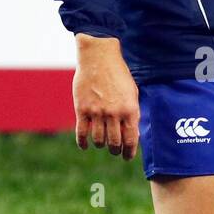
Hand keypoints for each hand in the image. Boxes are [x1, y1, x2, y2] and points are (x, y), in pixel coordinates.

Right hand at [73, 35, 140, 158]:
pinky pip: (81, 133)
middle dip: (115, 150)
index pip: (131, 139)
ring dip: (101, 145)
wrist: (99, 57)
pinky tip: (85, 145)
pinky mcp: (82, 109)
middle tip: (114, 151)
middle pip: (114, 143)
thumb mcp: (132, 92)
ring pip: (98, 140)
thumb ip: (132, 113)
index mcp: (129, 109)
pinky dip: (83, 143)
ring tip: (102, 143)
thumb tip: (133, 134)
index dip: (129, 152)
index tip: (127, 157)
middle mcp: (114, 113)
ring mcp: (97, 112)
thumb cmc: (118, 74)